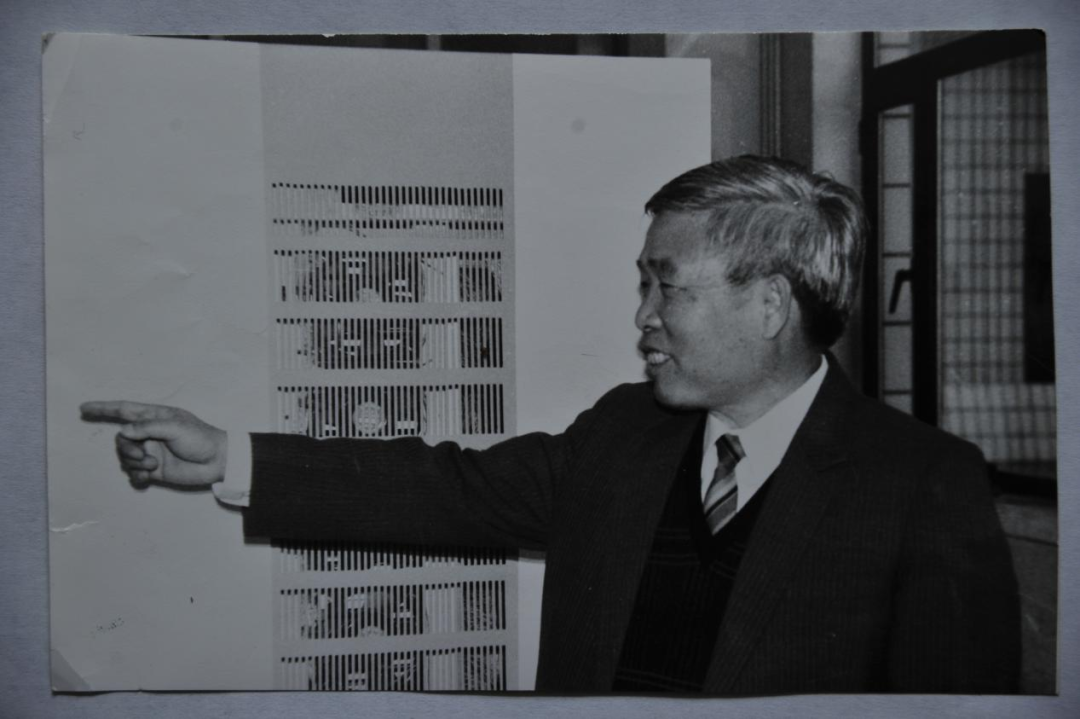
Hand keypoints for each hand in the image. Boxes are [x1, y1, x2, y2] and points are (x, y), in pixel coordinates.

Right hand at [79, 401, 226, 488]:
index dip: (103, 408)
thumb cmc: (200, 439)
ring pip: (126, 458)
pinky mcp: (155, 470)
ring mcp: (151, 452)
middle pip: (121, 439)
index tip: (83, 408)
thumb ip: (147, 427)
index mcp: (155, 417)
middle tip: (144, 455)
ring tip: (153, 465)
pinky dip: (136, 477)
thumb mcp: (175, 427)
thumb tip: (124, 431)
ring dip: (134, 463)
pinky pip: (134, 474)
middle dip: (126, 449)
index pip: (124, 410)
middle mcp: (150, 434)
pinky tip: (146, 479)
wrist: (218, 462)